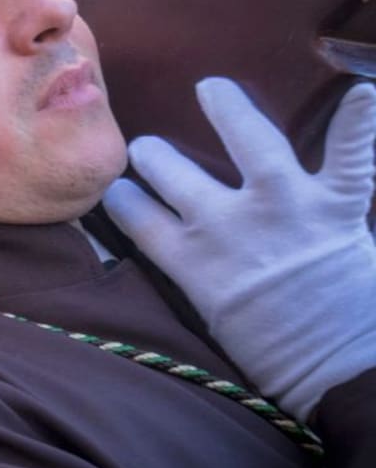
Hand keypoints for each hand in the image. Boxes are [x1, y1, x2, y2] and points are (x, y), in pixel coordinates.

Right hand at [103, 77, 375, 420]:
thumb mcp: (213, 319)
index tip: (117, 190)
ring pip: (248, 141)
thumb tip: (181, 251)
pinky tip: (362, 91)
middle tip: (148, 149)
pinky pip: (348, 157)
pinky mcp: (335, 207)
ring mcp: (282, 207)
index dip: (122, 199)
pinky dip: (356, 123)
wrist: (341, 376)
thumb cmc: (278, 361)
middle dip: (154, 157)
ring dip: (228, 110)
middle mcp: (225, 224)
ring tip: (213, 90)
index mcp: (191, 261)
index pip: (137, 216)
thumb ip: (195, 275)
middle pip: (171, 174)